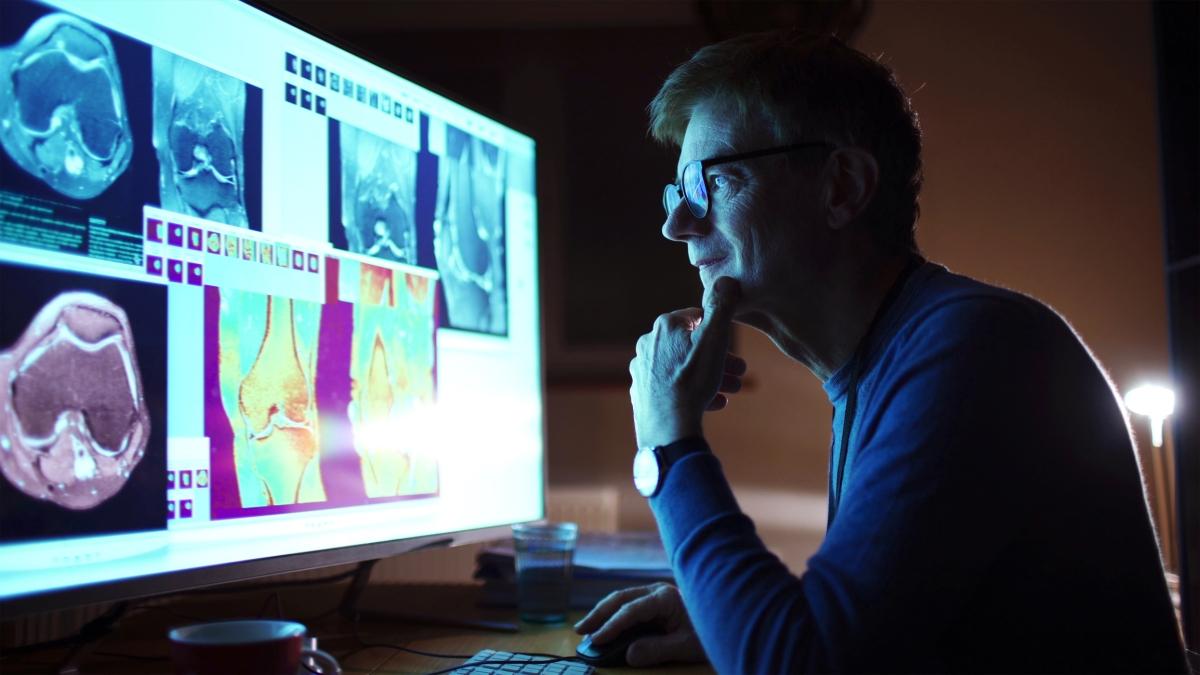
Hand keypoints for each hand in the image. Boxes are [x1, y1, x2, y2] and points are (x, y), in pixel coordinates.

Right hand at [574, 583, 704, 666]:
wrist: (728, 619)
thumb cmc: (711, 633)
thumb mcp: (686, 647)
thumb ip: (657, 650)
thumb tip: (628, 655)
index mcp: (665, 597)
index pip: (631, 610)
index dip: (612, 625)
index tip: (597, 640)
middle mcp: (657, 590)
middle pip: (620, 598)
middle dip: (599, 614)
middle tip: (580, 630)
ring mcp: (654, 594)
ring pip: (621, 599)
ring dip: (602, 613)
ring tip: (585, 629)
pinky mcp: (654, 602)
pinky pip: (628, 605)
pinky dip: (613, 614)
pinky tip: (604, 624)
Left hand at [629, 276, 743, 448]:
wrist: (667, 428)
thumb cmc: (692, 382)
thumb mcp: (714, 340)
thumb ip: (721, 307)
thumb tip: (726, 280)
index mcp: (664, 326)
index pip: (697, 317)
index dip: (719, 331)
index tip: (734, 348)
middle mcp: (648, 344)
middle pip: (691, 346)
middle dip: (719, 358)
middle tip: (741, 372)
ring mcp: (643, 370)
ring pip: (683, 367)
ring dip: (710, 376)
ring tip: (732, 389)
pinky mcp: (643, 393)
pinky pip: (673, 387)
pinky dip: (693, 392)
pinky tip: (713, 403)